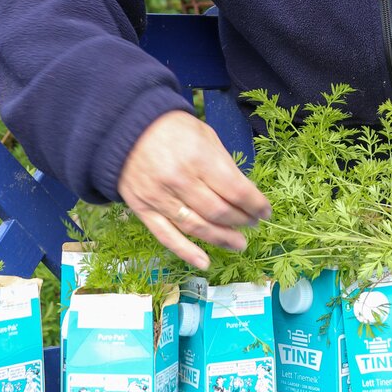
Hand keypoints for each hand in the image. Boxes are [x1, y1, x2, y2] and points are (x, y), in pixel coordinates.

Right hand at [118, 111, 270, 268]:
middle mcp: (179, 180)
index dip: (255, 204)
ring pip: (196, 227)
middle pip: (218, 211)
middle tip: (252, 223)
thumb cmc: (172, 129)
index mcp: (198, 157)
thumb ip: (223, 164)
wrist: (126, 129)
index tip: (265, 211)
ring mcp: (159, 197)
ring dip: (222, 238)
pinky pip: (167, 236)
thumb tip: (244, 192)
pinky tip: (205, 262)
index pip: (235, 190)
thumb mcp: (205, 135)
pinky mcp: (143, 210)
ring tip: (239, 243)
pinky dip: (186, 252)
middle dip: (241, 220)